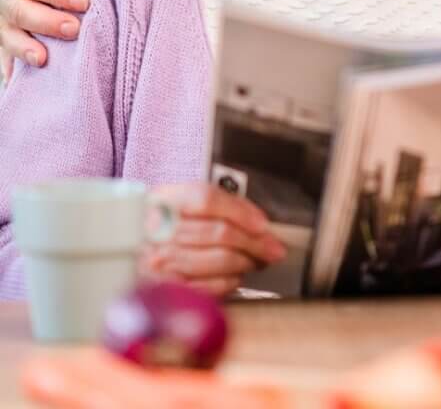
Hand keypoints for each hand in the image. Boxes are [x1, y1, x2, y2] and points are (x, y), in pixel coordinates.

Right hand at [0, 0, 88, 77]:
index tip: (82, 1)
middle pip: (16, 8)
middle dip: (44, 20)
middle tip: (74, 27)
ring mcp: (0, 12)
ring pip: (5, 33)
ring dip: (25, 46)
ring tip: (45, 57)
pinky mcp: (5, 31)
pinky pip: (1, 52)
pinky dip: (9, 66)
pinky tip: (14, 81)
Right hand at [141, 184, 287, 296]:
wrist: (119, 249)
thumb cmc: (158, 224)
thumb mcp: (177, 200)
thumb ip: (214, 203)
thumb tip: (255, 219)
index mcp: (163, 200)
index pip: (208, 200)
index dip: (241, 211)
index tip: (263, 223)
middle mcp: (158, 231)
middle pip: (219, 232)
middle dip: (255, 241)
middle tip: (272, 247)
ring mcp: (158, 262)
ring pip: (218, 260)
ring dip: (246, 261)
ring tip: (256, 260)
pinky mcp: (163, 290)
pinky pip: (208, 287)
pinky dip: (230, 282)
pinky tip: (235, 276)